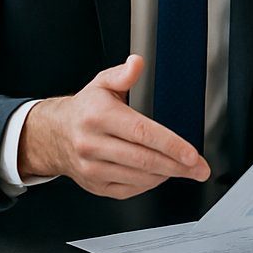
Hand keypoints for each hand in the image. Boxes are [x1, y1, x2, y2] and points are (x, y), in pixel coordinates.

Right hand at [18, 55, 210, 198]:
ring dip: (166, 175)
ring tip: (184, 169)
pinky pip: (128, 189)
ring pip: (138, 177)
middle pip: (144, 159)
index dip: (170, 145)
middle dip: (178, 166)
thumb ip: (122, 74)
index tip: (191, 154)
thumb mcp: (101, 83)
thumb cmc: (84, 110)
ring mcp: (92, 167)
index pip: (141, 133)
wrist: (53, 135)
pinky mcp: (95, 185)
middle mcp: (93, 143)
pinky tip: (160, 174)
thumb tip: (137, 63)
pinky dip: (149, 184)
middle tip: (199, 168)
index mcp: (99, 116)